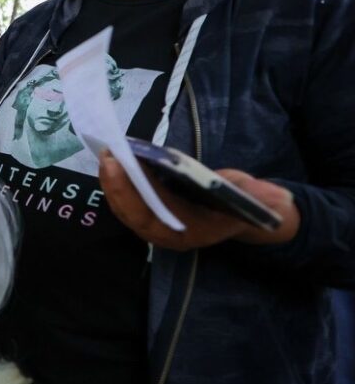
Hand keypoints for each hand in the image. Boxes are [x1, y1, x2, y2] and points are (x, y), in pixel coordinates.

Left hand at [99, 152, 299, 250]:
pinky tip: (116, 156)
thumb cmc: (250, 204)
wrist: (246, 211)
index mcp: (190, 232)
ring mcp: (158, 220)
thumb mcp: (262, 201)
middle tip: (108, 155)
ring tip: (107, 151)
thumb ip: (263, 199)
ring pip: (126, 205)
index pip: (151, 219)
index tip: (119, 168)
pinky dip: (121, 177)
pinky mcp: (153, 207)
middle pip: (131, 212)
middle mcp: (168, 231)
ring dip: (114, 180)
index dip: (130, 196)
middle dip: (116, 185)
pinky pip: (130, 196)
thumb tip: (274, 198)